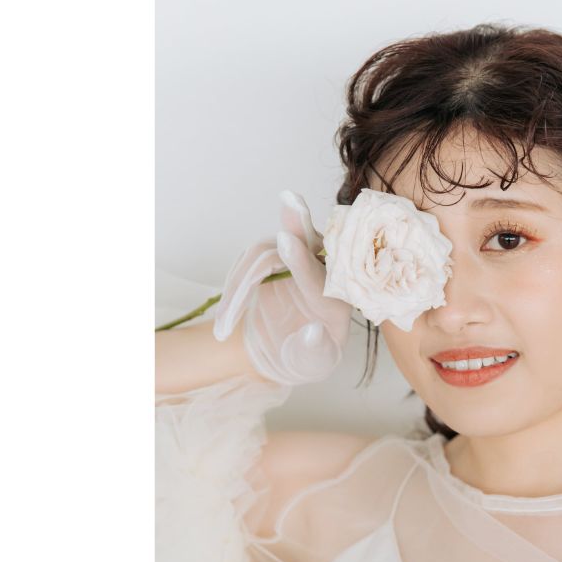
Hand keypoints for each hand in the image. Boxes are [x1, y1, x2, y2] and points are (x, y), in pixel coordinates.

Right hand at [212, 191, 352, 385]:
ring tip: (224, 326)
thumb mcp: (314, 363)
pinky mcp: (271, 258)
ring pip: (263, 254)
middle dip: (295, 222)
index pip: (318, 276)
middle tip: (290, 198)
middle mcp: (321, 273)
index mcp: (336, 299)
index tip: (285, 240)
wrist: (287, 351)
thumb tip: (312, 332)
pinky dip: (233, 286)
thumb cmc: (308, 358)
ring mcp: (296, 260)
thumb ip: (314, 350)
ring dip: (238, 286)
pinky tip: (226, 317)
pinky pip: (249, 261)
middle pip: (303, 243)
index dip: (301, 260)